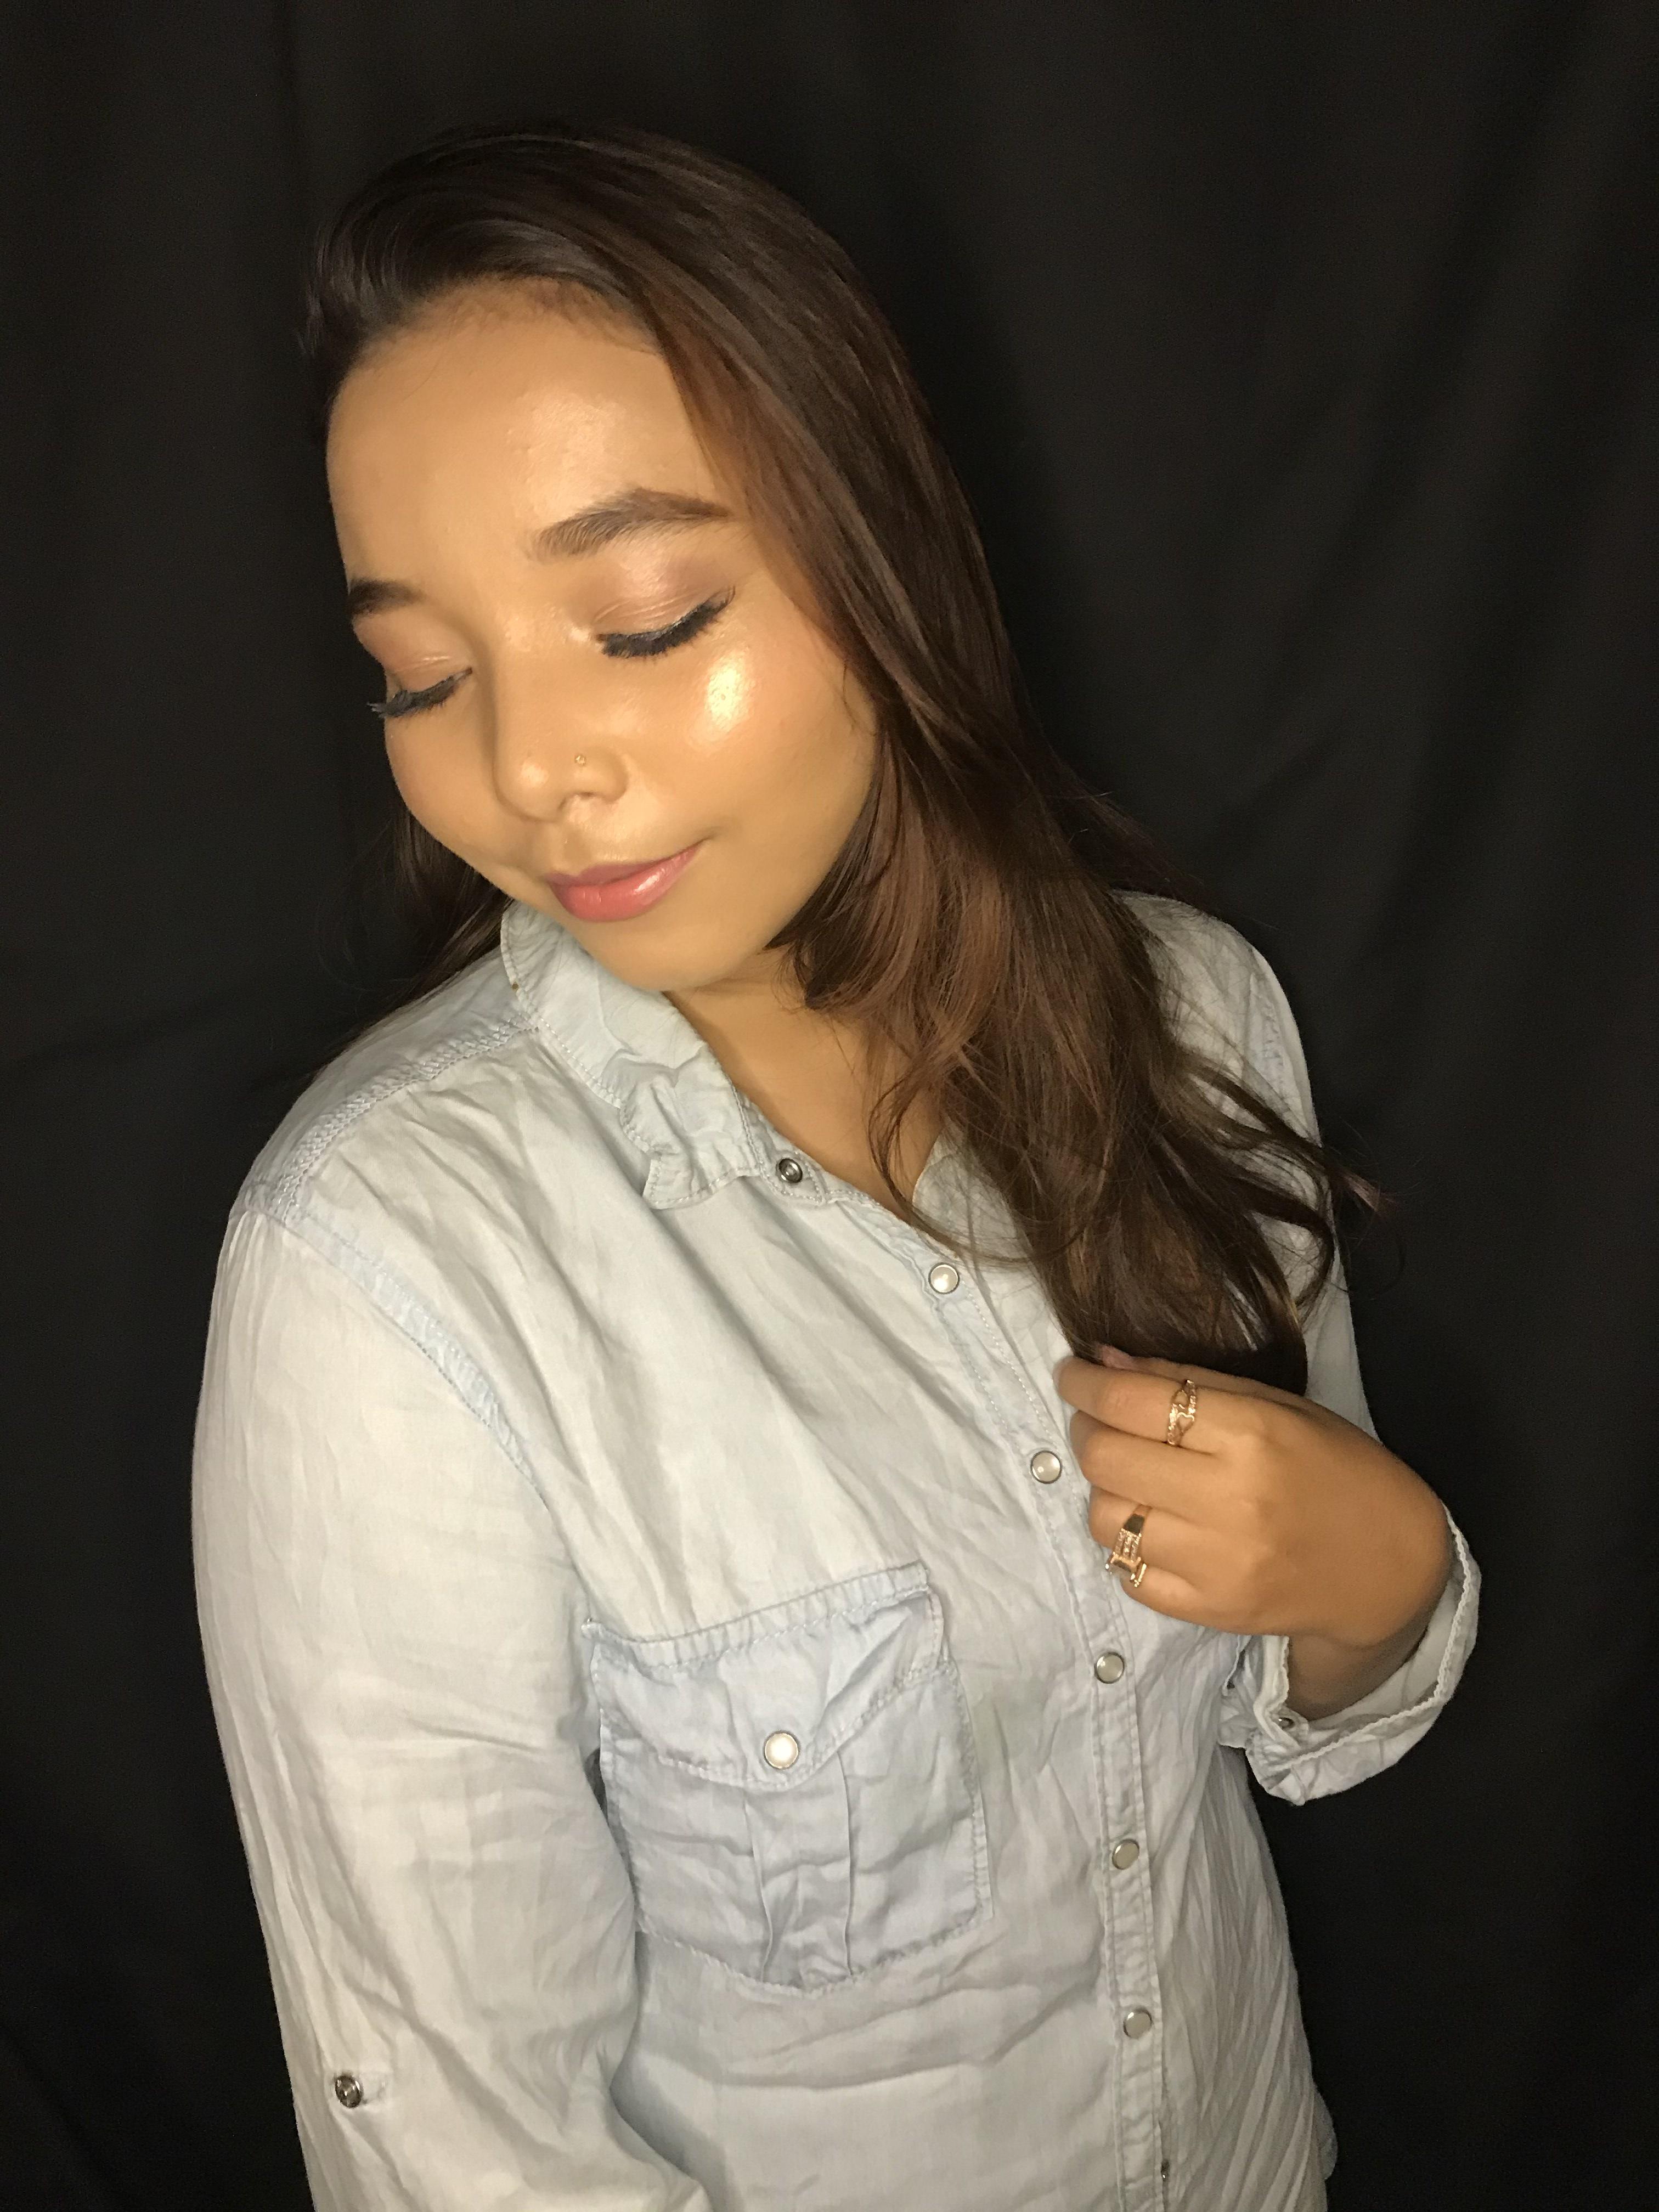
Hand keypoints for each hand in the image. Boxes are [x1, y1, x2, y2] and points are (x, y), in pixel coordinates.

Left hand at [1053, 1346, 1452, 1713]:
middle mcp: (1229, 1500)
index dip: (1085, 1383)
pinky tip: (1153, 1524)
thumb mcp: (1275, 1404)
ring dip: (1104, 1489)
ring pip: (1104, 1519)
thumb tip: (1103, 1361)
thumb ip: (1186, 1381)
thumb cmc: (1334, 1467)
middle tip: (1098, 1422)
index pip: (1132, 1401)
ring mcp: (1216, 1563)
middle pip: (1104, 1459)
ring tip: (1132, 1477)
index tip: (1073, 1374)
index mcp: (1250, 1434)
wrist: (1388, 1565)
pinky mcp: (1209, 1610)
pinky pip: (1127, 1574)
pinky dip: (1125, 1544)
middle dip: (1086, 1429)